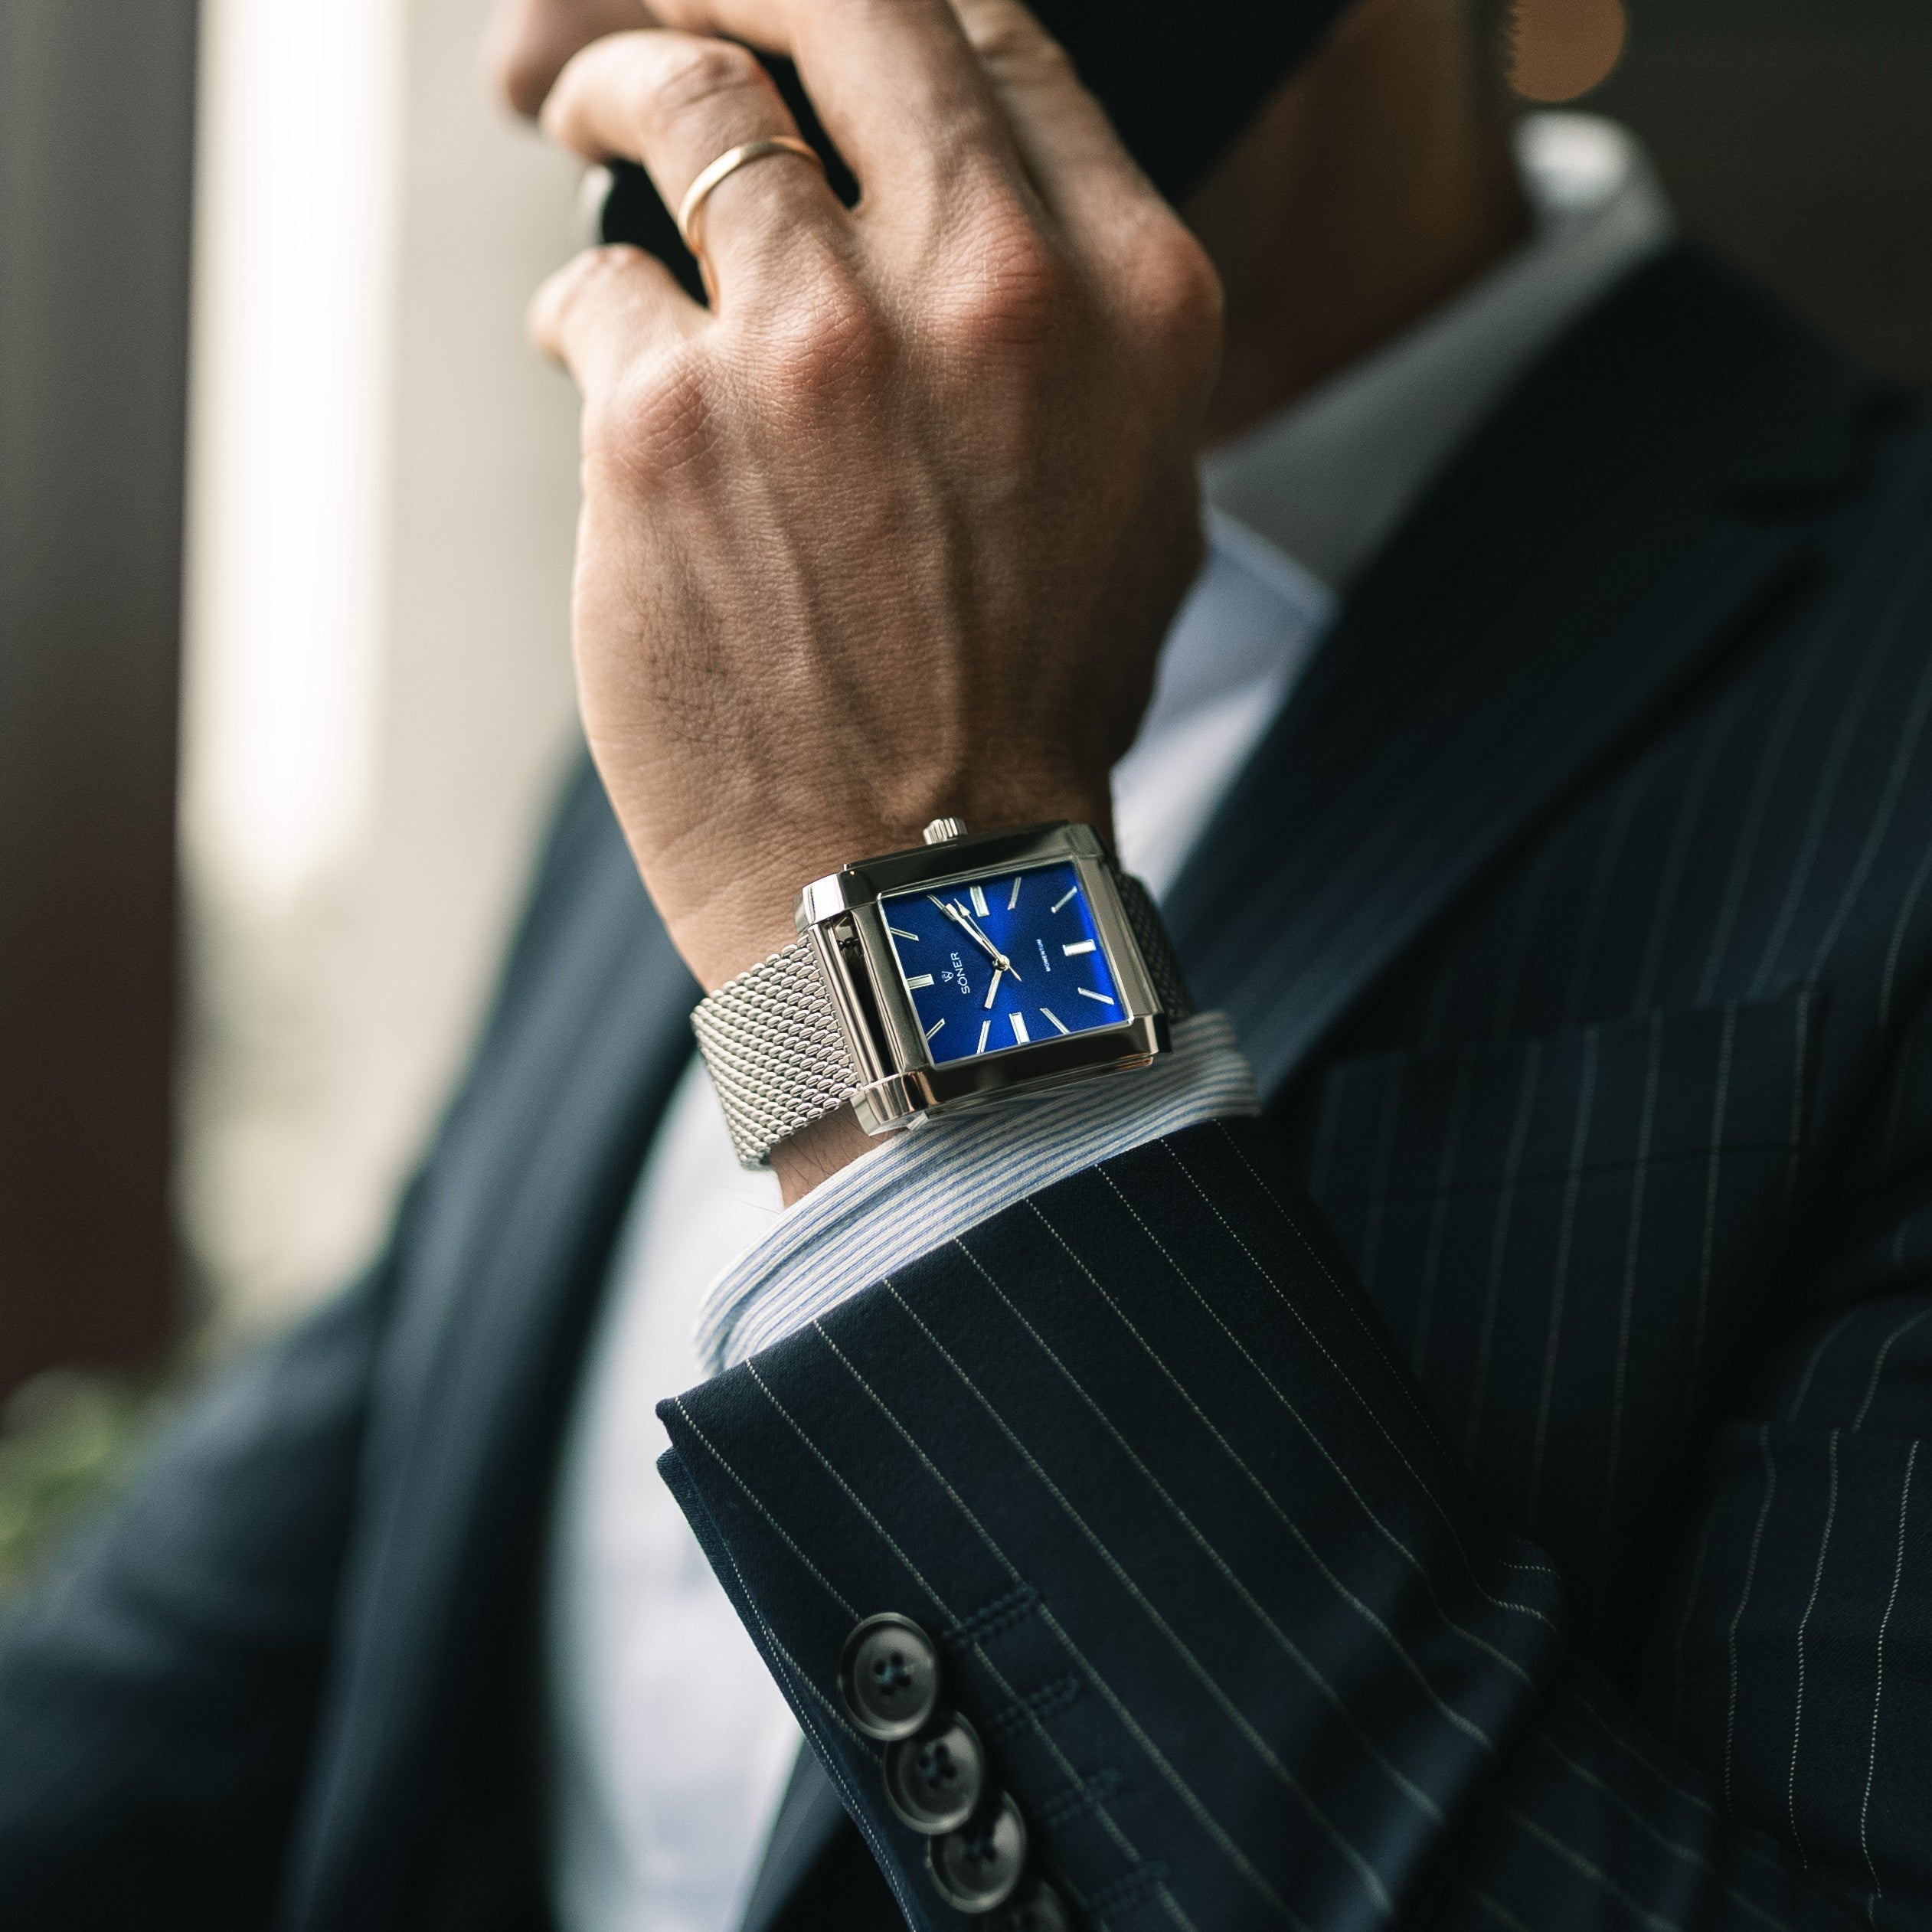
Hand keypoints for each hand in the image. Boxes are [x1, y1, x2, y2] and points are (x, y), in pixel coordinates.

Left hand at [529, 0, 1220, 1002]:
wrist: (928, 886)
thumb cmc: (1030, 711)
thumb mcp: (1141, 502)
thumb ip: (1072, 335)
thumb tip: (968, 224)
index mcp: (1126, 295)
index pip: (993, 35)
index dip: (886, 5)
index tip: (816, 18)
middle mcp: (988, 291)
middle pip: (847, 5)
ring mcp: (819, 348)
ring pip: (685, 101)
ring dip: (618, 82)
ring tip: (574, 108)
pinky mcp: (667, 427)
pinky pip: (595, 289)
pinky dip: (582, 307)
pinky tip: (588, 352)